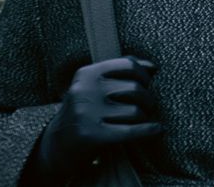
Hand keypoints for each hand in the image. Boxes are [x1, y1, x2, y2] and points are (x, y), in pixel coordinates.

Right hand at [33, 56, 161, 179]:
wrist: (55, 148)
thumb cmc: (85, 113)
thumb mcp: (95, 87)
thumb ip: (122, 72)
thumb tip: (153, 67)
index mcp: (86, 74)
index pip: (128, 65)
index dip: (144, 76)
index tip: (148, 84)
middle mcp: (84, 91)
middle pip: (135, 89)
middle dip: (148, 100)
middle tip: (147, 107)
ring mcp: (86, 113)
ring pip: (135, 111)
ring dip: (144, 118)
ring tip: (141, 121)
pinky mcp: (91, 135)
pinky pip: (131, 131)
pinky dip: (149, 130)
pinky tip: (158, 129)